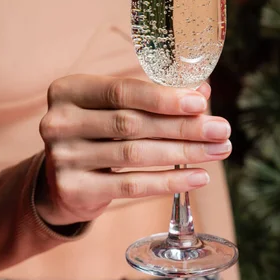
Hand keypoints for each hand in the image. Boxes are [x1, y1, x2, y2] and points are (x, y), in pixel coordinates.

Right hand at [36, 75, 231, 226]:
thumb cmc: (97, 130)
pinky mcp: (73, 190)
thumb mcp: (115, 106)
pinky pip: (131, 187)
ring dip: (183, 154)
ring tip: (217, 151)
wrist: (60, 177)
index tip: (201, 102)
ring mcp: (63, 158)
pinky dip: (169, 182)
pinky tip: (197, 177)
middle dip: (183, 127)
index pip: (122, 90)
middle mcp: (59, 121)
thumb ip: (153, 96)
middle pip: (132, 124)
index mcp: (69, 90)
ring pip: (135, 155)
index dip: (163, 97)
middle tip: (220, 130)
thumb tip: (202, 90)